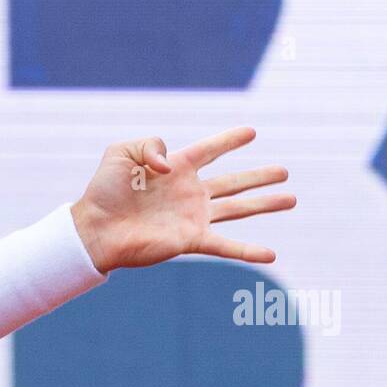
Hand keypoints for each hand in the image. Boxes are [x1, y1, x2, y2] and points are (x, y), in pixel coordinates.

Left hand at [70, 128, 295, 274]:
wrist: (94, 229)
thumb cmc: (103, 191)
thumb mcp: (122, 151)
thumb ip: (152, 146)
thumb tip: (172, 167)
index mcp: (176, 169)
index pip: (210, 150)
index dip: (229, 141)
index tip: (251, 132)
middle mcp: (189, 193)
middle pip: (233, 182)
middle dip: (259, 177)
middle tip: (285, 171)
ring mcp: (192, 217)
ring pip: (237, 209)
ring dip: (265, 204)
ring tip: (291, 199)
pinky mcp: (189, 240)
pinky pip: (225, 246)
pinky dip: (248, 251)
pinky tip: (271, 254)